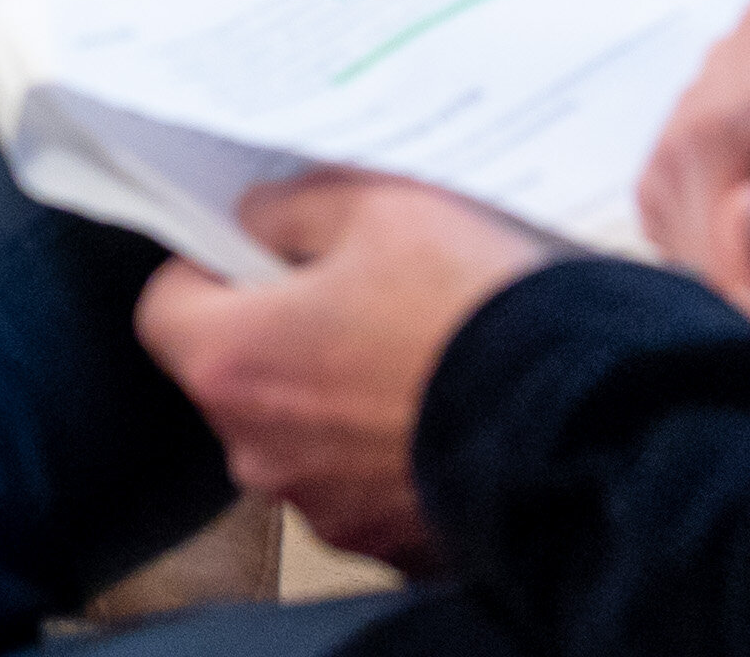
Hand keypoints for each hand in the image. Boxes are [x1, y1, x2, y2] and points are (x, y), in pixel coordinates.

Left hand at [131, 172, 552, 569]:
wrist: (582, 423)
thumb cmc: (467, 309)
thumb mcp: (375, 207)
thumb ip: (292, 208)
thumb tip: (260, 220)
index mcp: (233, 364)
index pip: (166, 309)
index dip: (208, 268)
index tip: (261, 248)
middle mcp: (259, 451)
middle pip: (237, 376)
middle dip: (281, 331)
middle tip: (351, 288)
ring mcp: (325, 506)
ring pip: (303, 433)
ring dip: (337, 395)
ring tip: (412, 346)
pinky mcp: (389, 541)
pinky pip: (365, 481)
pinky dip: (389, 448)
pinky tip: (443, 405)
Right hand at [632, 0, 749, 336]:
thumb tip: (740, 224)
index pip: (724, 132)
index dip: (730, 229)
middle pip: (689, 151)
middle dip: (727, 250)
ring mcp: (718, 65)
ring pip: (666, 174)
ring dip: (715, 251)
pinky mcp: (684, 110)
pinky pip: (660, 190)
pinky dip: (702, 240)